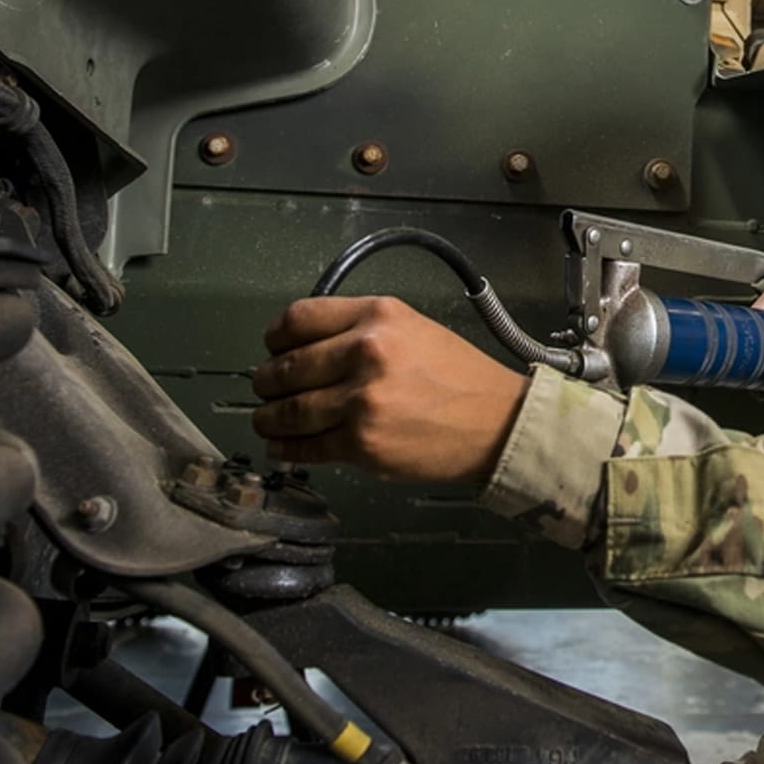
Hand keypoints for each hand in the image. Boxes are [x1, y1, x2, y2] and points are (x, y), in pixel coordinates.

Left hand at [251, 296, 529, 483]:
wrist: (497, 424)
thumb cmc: (458, 377)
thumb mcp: (412, 329)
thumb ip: (360, 330)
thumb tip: (303, 349)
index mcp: (377, 316)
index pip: (297, 319)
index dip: (275, 337)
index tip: (273, 349)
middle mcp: (365, 351)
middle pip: (284, 367)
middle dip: (266, 382)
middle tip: (267, 390)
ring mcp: (361, 400)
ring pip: (287, 410)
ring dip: (268, 418)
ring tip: (268, 421)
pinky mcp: (361, 443)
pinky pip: (305, 445)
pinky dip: (286, 448)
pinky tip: (283, 446)